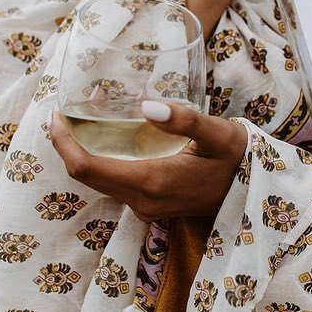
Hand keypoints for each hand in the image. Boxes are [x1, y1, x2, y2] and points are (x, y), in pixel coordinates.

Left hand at [48, 100, 247, 221]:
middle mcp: (142, 200)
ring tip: (88, 112)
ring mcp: (145, 206)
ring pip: (98, 179)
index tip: (53, 115)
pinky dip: (103, 157)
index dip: (63, 143)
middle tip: (67, 108)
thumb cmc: (240, 159)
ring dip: (85, 149)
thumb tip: (147, 105)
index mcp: (151, 182)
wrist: (258, 192)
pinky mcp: (150, 204)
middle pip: (86, 175)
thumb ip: (185, 120)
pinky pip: (114, 181)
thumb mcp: (219, 133)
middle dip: (69, 142)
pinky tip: (112, 132)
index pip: (86, 168)